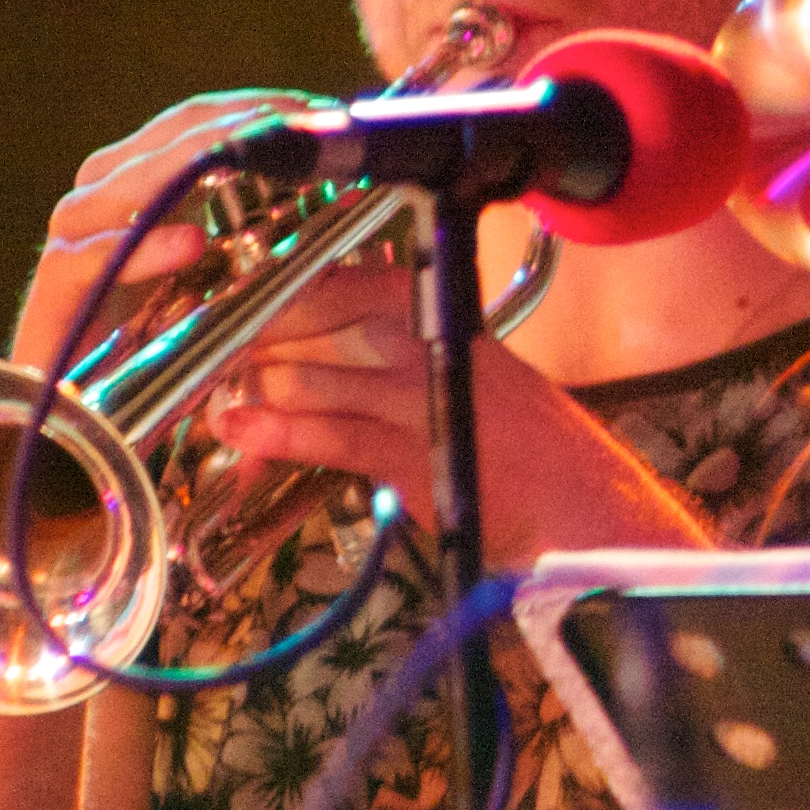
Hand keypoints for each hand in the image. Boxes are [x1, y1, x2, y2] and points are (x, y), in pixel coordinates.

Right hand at [11, 89, 333, 376]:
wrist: (91, 439)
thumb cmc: (171, 364)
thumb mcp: (236, 295)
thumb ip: (265, 246)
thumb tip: (338, 196)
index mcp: (144, 199)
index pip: (188, 128)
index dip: (245, 111)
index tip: (309, 111)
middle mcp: (102, 213)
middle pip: (154, 144)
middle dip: (225, 129)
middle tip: (287, 129)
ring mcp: (73, 252)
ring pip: (110, 186)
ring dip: (180, 170)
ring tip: (240, 164)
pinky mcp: (52, 303)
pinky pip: (82, 261)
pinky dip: (138, 249)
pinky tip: (189, 242)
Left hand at [206, 263, 706, 564]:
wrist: (601, 524)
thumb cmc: (544, 475)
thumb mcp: (478, 409)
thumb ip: (409, 393)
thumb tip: (322, 390)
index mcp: (465, 333)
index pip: (368, 285)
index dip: (299, 292)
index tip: (245, 305)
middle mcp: (454, 351)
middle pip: (337, 319)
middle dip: (263, 335)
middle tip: (208, 356)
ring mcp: (442, 399)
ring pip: (330, 373)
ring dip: (262, 386)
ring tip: (215, 401)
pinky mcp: (429, 454)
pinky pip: (343, 433)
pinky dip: (285, 432)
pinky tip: (245, 433)